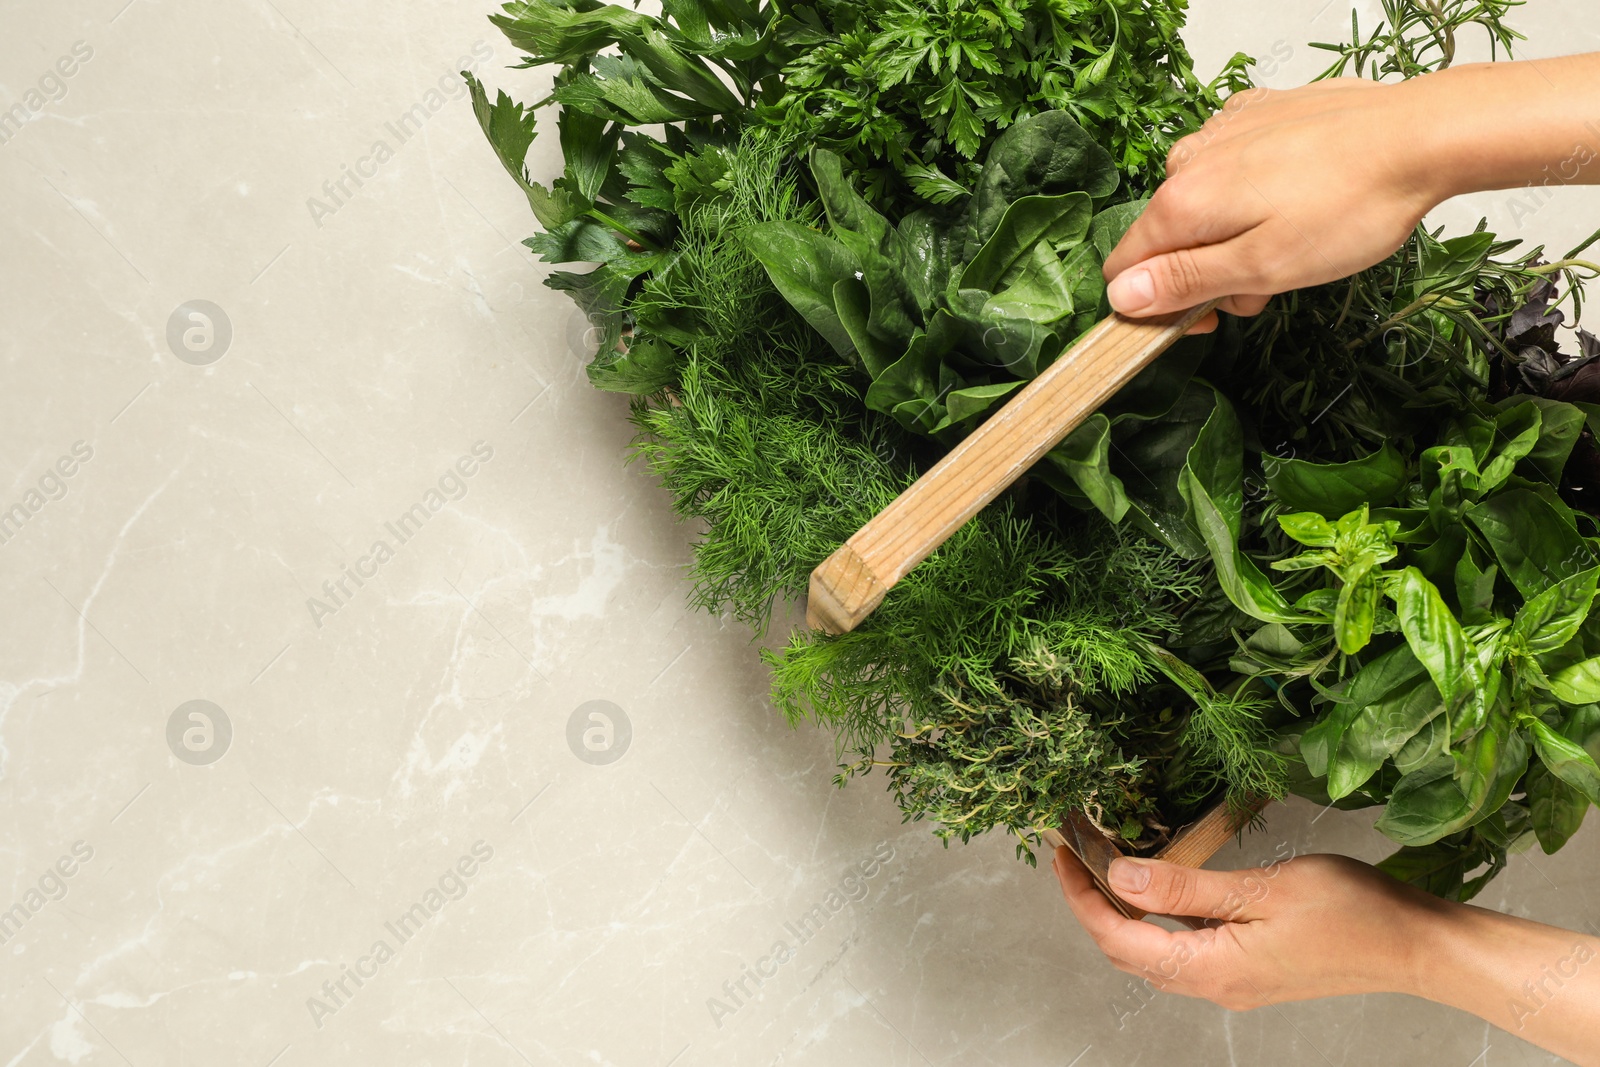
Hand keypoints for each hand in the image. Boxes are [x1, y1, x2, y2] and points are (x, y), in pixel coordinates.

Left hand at [1051, 846, 1444, 1008]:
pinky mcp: (1250, 974)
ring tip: (1106, 863)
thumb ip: (1185, 886)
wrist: (1415, 947)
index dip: (1081, 897)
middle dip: (1091, 904)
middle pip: (1127, 951)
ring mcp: (1233, 984)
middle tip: (1076, 853)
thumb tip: (1120, 876)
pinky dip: (1157, 921)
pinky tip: (1160, 887)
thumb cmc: (1351, 912)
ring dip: (1122, 913)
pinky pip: (1184, 953)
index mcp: (1213, 968)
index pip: (1118, 938)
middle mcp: (1216, 985)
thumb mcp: (1261, 887)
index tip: (1062, 853)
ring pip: (1153, 955)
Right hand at [1103, 78, 1443, 332]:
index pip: (1125, 270)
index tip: (1210, 318)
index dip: (1158, 305)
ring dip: (1233, 233)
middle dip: (1208, 271)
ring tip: (1296, 239)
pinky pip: (1230, 164)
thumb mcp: (1263, 267)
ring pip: (1201, 204)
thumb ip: (1184, 282)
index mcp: (1181, 202)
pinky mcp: (1257, 114)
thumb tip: (1121, 297)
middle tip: (1272, 281)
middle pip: (1167, 239)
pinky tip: (1297, 193)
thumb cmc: (1351, 207)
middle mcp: (1189, 160)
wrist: (1421, 135)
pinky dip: (1252, 188)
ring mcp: (1222, 131)